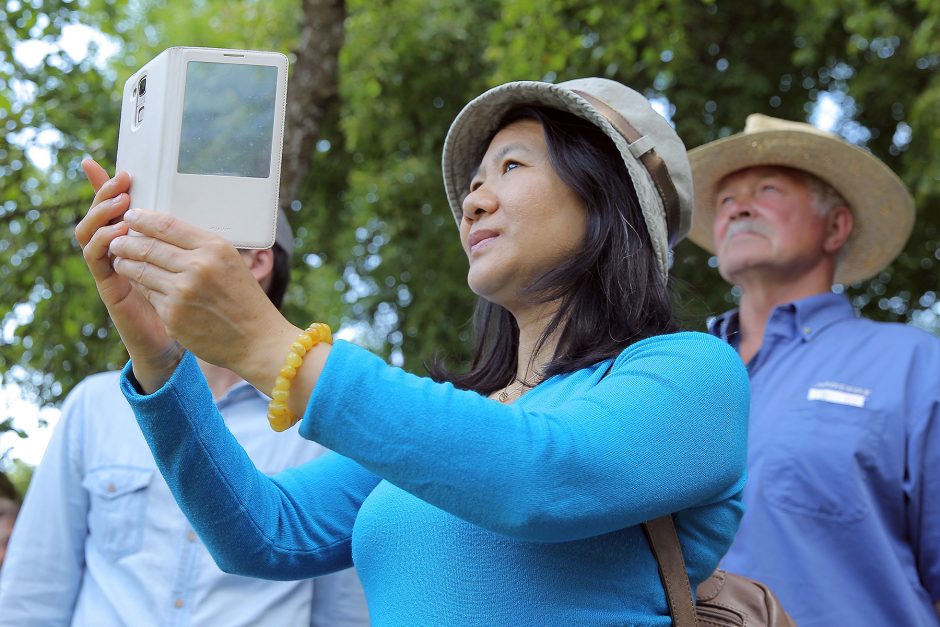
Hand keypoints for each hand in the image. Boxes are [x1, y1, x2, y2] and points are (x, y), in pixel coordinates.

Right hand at [76, 159, 183, 391]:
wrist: (183, 342)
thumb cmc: (195, 302)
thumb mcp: (195, 264)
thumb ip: (191, 240)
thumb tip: (210, 209)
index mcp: (138, 243)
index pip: (118, 206)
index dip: (114, 186)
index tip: (128, 168)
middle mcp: (119, 252)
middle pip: (100, 213)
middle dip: (106, 192)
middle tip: (123, 180)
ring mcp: (110, 268)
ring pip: (89, 231)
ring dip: (101, 213)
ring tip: (120, 202)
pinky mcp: (108, 287)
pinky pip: (95, 258)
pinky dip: (103, 241)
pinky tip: (118, 233)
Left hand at [106, 204, 296, 390]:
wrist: (257, 340)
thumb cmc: (244, 300)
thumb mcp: (231, 263)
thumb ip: (203, 248)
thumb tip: (167, 234)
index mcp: (215, 248)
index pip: (167, 225)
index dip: (143, 219)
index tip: (131, 216)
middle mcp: (198, 266)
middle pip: (149, 246)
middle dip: (126, 242)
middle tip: (116, 240)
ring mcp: (183, 291)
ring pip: (141, 270)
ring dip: (125, 263)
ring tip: (120, 259)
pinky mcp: (172, 314)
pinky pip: (146, 293)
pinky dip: (138, 285)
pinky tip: (135, 282)